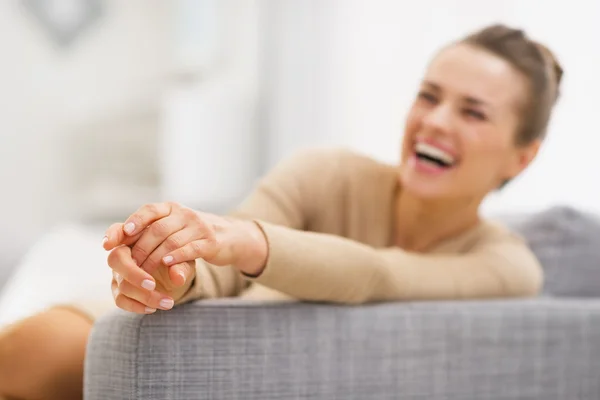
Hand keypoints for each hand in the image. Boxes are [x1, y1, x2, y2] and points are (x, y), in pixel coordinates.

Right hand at [103, 224, 193, 313]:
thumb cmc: (179, 258)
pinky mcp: (119, 290)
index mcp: (136, 236)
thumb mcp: (185, 258)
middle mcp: (123, 253)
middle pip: (116, 259)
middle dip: (133, 273)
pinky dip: (137, 306)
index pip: (118, 230)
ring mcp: (119, 272)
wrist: (177, 275)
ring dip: (145, 296)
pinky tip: (154, 308)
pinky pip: (121, 300)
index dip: (112, 235)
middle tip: (152, 284)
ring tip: (169, 302)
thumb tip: (177, 277)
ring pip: (122, 284)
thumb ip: (181, 264)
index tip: (108, 244)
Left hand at [104, 202, 267, 311]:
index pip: (150, 210)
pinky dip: (176, 257)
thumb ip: (144, 234)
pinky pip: (190, 249)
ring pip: (171, 241)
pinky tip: (166, 265)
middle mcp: (185, 213)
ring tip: (144, 272)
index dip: (134, 222)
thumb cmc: (191, 235)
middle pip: (157, 230)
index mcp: (172, 208)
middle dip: (141, 249)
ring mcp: (199, 226)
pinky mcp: (210, 242)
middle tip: (129, 266)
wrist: (229, 237)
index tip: (120, 237)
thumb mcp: (171, 230)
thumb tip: (109, 242)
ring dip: (154, 259)